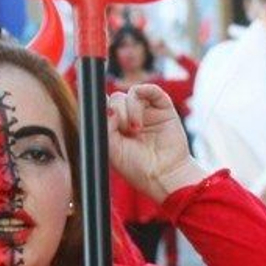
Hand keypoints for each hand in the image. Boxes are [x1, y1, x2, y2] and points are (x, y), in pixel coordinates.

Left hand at [106, 83, 202, 203]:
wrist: (163, 176)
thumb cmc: (138, 168)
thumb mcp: (112, 149)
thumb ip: (105, 127)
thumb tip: (108, 108)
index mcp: (115, 125)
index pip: (103, 106)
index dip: (101, 106)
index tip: (105, 116)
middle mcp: (129, 116)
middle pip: (116, 98)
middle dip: (118, 114)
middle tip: (127, 132)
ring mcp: (146, 110)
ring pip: (131, 94)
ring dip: (131, 109)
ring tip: (137, 129)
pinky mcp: (163, 107)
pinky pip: (151, 89)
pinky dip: (145, 92)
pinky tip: (143, 108)